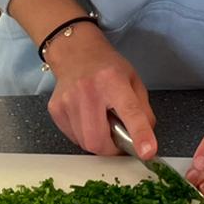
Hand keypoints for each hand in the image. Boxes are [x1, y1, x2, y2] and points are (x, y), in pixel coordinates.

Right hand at [44, 25, 156, 157]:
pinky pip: (74, 138)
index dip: (140, 134)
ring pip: (85, 144)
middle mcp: (87, 91)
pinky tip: (88, 118)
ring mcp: (67, 101)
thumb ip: (143, 111)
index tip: (147, 152)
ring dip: (98, 141)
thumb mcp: (133, 81)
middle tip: (118, 136)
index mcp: (113, 81)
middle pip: (98, 140)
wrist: (76, 52)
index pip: (129, 111)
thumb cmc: (108, 67)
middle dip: (112, 148)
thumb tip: (145, 141)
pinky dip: (84, 136)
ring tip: (101, 121)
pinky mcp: (55, 110)